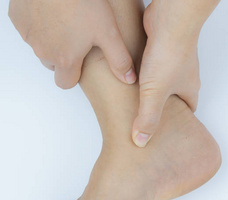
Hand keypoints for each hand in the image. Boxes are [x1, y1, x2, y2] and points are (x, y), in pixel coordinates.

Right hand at [8, 0, 135, 88]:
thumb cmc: (83, 2)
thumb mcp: (108, 32)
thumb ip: (119, 59)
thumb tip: (129, 79)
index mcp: (65, 59)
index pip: (66, 83)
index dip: (75, 74)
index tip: (83, 60)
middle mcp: (43, 51)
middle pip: (53, 65)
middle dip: (64, 56)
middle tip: (78, 37)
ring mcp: (28, 35)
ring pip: (41, 46)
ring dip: (51, 39)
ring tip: (68, 21)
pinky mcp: (18, 18)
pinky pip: (28, 28)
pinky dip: (39, 23)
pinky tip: (53, 10)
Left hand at [132, 3, 201, 147]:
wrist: (170, 20)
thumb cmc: (170, 55)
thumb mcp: (155, 94)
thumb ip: (147, 118)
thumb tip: (141, 141)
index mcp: (190, 88)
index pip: (189, 109)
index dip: (180, 120)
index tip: (169, 128)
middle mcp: (185, 74)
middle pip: (177, 94)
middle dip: (165, 104)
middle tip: (151, 114)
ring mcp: (174, 59)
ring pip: (165, 77)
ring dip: (154, 85)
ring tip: (138, 95)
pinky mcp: (161, 46)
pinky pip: (155, 61)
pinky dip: (146, 68)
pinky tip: (133, 71)